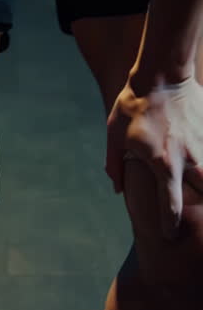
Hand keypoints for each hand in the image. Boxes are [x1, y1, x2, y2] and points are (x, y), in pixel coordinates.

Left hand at [106, 75, 202, 237]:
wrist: (161, 73)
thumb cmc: (133, 105)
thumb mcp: (115, 136)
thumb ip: (115, 165)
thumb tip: (117, 189)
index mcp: (163, 164)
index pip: (170, 204)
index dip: (170, 224)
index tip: (169, 235)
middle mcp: (188, 160)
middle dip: (201, 211)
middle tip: (194, 221)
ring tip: (197, 191)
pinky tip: (199, 160)